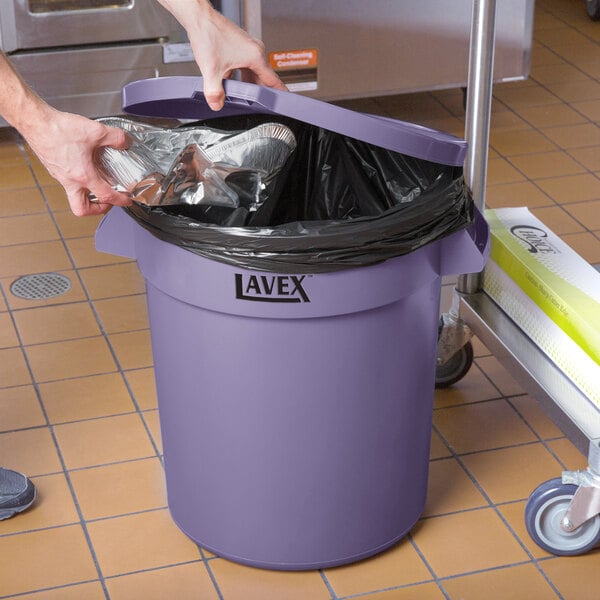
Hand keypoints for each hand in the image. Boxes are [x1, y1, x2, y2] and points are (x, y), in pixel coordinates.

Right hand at [23, 108, 132, 215]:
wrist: (34, 121)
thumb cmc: (59, 129)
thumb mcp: (96, 131)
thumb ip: (116, 137)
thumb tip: (125, 141)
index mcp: (83, 176)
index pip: (105, 196)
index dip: (120, 201)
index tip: (126, 200)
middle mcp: (69, 180)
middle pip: (81, 209)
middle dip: (96, 210)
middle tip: (106, 202)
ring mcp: (59, 176)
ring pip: (73, 195)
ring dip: (87, 195)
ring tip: (98, 184)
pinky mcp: (53, 168)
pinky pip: (67, 182)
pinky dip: (78, 180)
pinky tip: (84, 167)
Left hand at [158, 0, 286, 110]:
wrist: (198, 17)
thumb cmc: (208, 33)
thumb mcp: (211, 69)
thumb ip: (214, 91)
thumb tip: (217, 104)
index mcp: (256, 57)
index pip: (274, 81)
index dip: (279, 94)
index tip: (284, 103)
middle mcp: (255, 50)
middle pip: (263, 78)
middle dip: (260, 92)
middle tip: (258, 106)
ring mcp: (248, 48)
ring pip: (254, 72)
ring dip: (249, 84)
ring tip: (243, 96)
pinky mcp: (240, 46)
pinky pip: (246, 66)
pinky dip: (241, 76)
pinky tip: (231, 82)